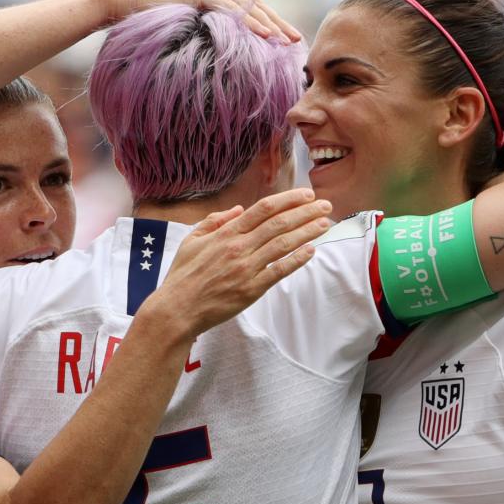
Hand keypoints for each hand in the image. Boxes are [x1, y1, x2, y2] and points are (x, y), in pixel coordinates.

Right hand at [94, 0, 302, 41]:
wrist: (118, 2)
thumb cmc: (142, 20)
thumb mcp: (175, 26)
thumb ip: (194, 32)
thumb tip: (206, 56)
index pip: (246, 8)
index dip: (269, 23)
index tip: (285, 40)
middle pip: (253, 5)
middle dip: (278, 23)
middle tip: (297, 41)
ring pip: (247, 6)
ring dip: (271, 23)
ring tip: (288, 40)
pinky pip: (230, 8)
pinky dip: (250, 22)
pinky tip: (267, 35)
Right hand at [146, 189, 331, 340]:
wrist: (178, 309)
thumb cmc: (183, 275)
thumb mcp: (192, 240)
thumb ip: (215, 220)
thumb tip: (239, 208)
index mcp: (225, 233)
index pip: (263, 209)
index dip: (288, 199)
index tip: (307, 194)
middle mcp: (239, 247)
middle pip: (279, 223)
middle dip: (306, 212)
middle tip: (326, 206)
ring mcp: (247, 268)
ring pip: (283, 244)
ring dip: (307, 232)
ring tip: (325, 224)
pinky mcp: (251, 289)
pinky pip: (279, 271)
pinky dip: (297, 260)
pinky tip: (311, 250)